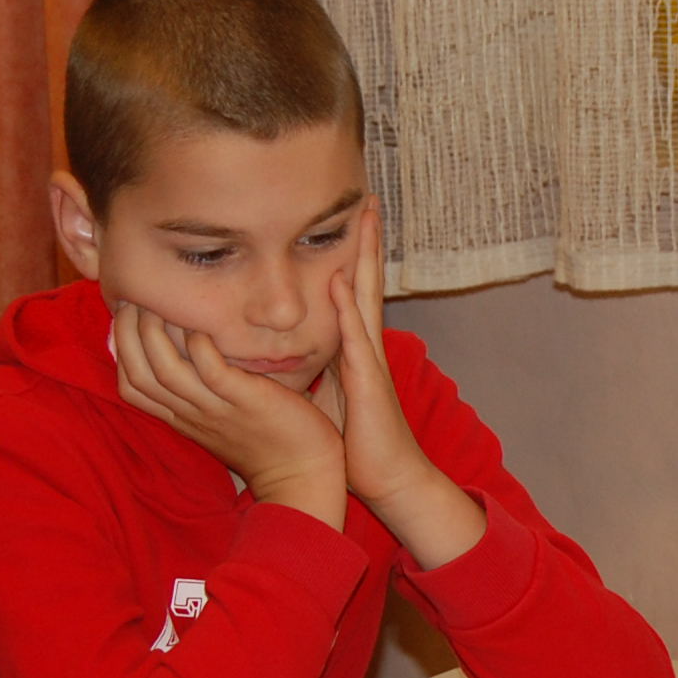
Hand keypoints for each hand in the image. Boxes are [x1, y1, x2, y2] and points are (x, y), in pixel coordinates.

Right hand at [113, 299, 346, 529]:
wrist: (300, 474)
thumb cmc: (267, 437)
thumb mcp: (221, 414)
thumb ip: (201, 386)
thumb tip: (189, 346)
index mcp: (181, 417)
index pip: (131, 386)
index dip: (120, 347)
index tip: (125, 314)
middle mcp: (191, 414)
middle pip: (139, 375)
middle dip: (128, 333)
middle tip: (134, 298)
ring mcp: (216, 409)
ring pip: (167, 372)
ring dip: (156, 334)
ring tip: (158, 303)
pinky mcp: (245, 401)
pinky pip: (212, 372)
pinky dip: (200, 346)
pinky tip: (201, 326)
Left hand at [323, 204, 481, 566]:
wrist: (388, 479)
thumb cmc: (356, 444)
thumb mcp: (327, 396)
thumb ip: (315, 368)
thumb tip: (289, 353)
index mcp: (352, 349)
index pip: (350, 291)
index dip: (349, 254)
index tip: (348, 218)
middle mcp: (365, 346)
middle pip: (363, 281)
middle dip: (366, 240)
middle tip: (367, 198)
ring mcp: (369, 360)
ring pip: (365, 298)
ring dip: (364, 258)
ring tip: (365, 220)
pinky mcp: (367, 381)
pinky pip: (356, 338)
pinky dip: (348, 308)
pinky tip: (340, 281)